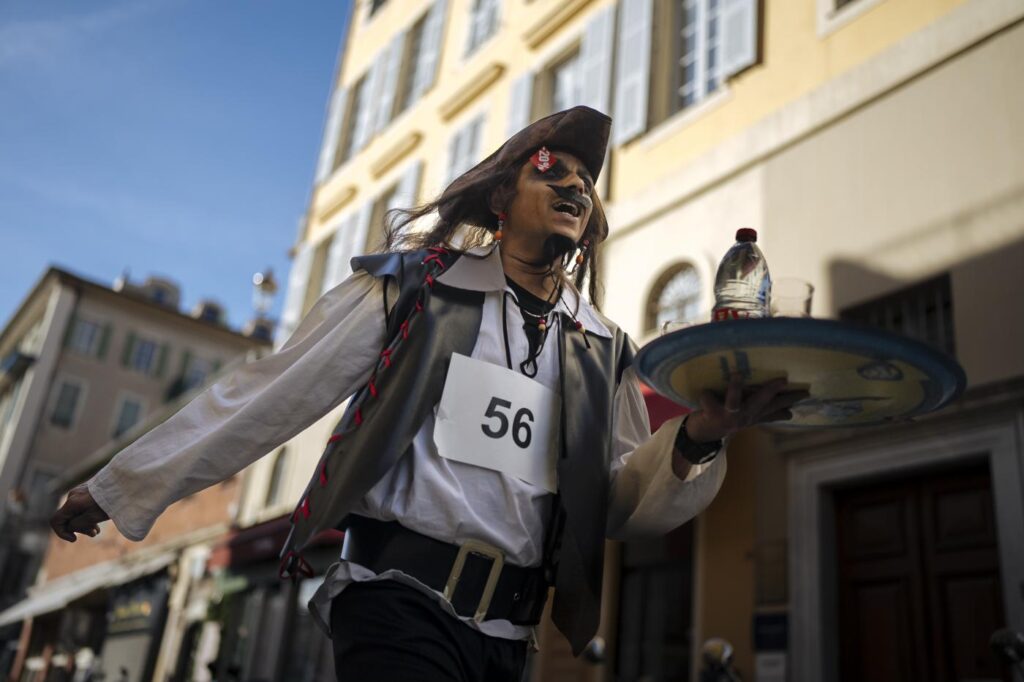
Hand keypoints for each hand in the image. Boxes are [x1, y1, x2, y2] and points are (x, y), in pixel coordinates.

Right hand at [50, 484, 109, 541]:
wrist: (126, 485)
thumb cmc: (110, 503)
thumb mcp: (92, 518)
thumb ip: (76, 525)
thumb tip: (69, 527)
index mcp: (72, 502)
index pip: (55, 521)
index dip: (61, 533)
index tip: (75, 539)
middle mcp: (73, 495)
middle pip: (68, 517)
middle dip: (78, 528)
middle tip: (94, 533)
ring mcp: (80, 491)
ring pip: (76, 512)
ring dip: (85, 523)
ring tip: (98, 530)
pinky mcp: (88, 490)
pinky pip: (83, 506)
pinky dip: (88, 515)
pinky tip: (99, 520)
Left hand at [685, 372, 808, 442]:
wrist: (702, 434)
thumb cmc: (727, 419)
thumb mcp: (749, 418)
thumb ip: (768, 415)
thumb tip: (790, 414)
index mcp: (753, 414)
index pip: (775, 405)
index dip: (790, 399)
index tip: (806, 392)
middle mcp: (743, 416)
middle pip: (760, 403)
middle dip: (771, 391)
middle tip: (783, 380)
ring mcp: (727, 416)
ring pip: (734, 401)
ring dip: (735, 388)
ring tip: (737, 374)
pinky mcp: (711, 415)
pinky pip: (708, 400)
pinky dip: (706, 395)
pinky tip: (704, 390)